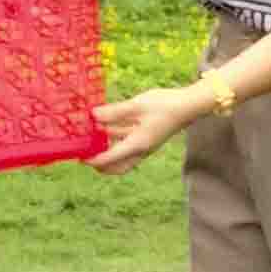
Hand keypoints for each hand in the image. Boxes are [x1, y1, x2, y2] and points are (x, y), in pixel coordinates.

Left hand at [87, 85, 209, 175]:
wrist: (189, 105)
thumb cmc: (164, 105)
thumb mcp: (136, 106)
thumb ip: (114, 112)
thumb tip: (93, 116)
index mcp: (137, 144)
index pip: (110, 159)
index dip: (94, 160)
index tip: (80, 157)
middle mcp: (141, 149)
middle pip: (118, 167)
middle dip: (101, 166)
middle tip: (87, 158)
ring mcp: (146, 145)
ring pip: (123, 156)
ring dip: (109, 150)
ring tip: (92, 140)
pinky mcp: (149, 137)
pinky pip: (129, 145)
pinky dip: (117, 140)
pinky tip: (108, 127)